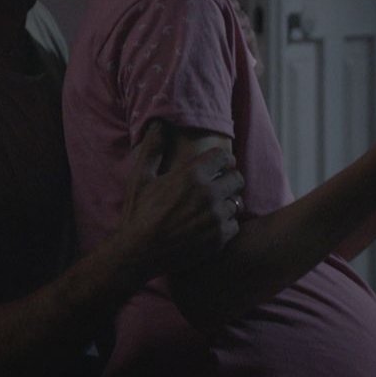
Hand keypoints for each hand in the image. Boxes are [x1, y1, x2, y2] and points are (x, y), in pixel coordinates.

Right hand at [119, 121, 244, 277]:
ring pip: (236, 203)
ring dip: (226, 204)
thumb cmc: (138, 213)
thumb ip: (153, 148)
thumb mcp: (141, 177)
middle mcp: (208, 194)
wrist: (138, 253)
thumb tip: (158, 124)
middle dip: (228, 180)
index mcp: (192, 175)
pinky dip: (224, 226)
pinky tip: (209, 227)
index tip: (218, 166)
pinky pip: (234, 225)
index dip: (222, 160)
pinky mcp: (219, 239)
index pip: (224, 157)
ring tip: (211, 209)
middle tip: (217, 187)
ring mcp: (216, 218)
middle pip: (237, 178)